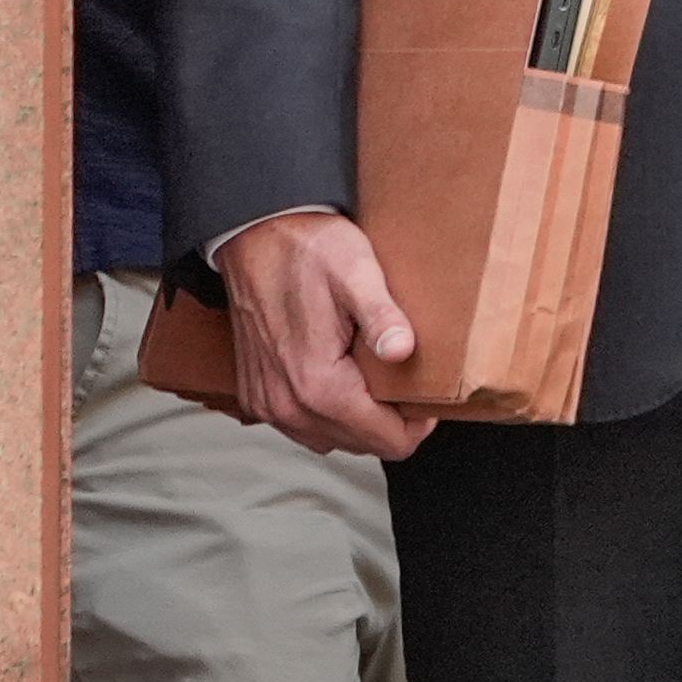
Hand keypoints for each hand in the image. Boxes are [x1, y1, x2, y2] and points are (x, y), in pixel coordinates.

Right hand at [210, 210, 437, 458]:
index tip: (427, 393)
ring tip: (375, 378)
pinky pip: (303, 427)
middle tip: (403, 380)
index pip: (388, 441)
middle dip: (390, 421)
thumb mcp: (356, 272)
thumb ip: (381, 316)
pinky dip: (328, 415)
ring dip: (359, 420)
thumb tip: (403, 351)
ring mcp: (268, 404)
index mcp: (319, 385)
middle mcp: (288, 406)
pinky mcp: (257, 396)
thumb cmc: (307, 249)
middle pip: (362, 446)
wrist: (255, 235)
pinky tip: (342, 379)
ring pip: (332, 440)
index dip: (418, 424)